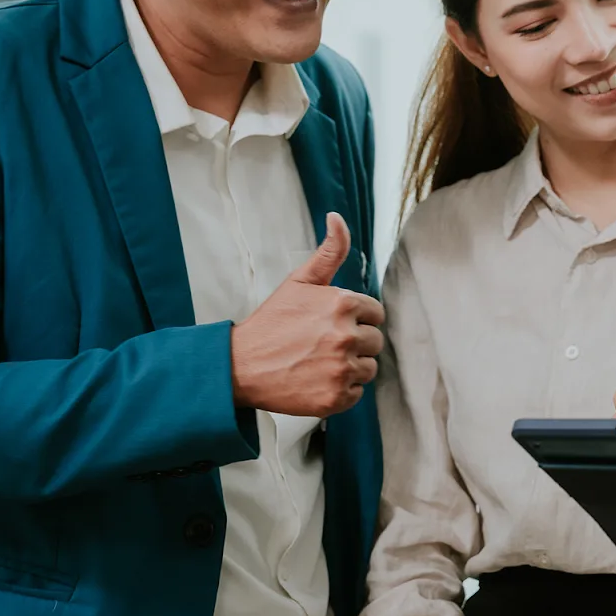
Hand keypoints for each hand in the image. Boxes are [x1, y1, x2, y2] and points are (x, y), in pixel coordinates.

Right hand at [230, 212, 384, 417]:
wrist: (240, 367)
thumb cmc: (271, 323)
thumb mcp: (299, 281)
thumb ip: (329, 252)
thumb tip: (337, 217)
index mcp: (343, 304)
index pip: (375, 314)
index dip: (355, 319)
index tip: (331, 325)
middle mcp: (346, 335)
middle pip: (374, 342)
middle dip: (354, 342)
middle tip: (321, 345)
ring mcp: (342, 368)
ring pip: (368, 368)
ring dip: (349, 367)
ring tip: (318, 362)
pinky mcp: (336, 397)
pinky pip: (357, 393)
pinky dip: (341, 390)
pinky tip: (317, 380)